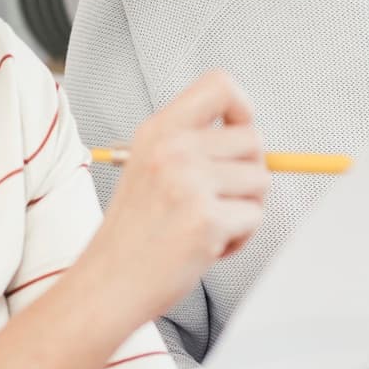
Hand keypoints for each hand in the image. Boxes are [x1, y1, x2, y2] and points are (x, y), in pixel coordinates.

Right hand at [88, 71, 269, 318]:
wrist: (107, 283)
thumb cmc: (133, 232)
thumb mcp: (148, 166)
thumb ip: (192, 145)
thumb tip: (252, 142)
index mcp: (158, 130)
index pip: (220, 85)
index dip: (243, 108)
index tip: (239, 133)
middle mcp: (173, 150)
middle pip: (254, 140)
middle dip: (249, 173)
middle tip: (220, 199)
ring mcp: (190, 184)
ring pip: (260, 182)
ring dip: (244, 210)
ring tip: (208, 225)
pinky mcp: (206, 221)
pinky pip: (254, 218)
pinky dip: (239, 238)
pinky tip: (207, 247)